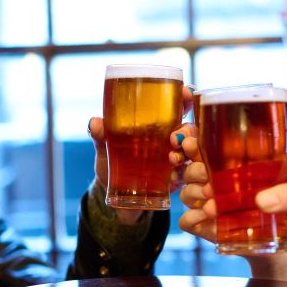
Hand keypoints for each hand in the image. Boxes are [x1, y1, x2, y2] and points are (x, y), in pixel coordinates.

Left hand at [90, 85, 196, 225]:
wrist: (114, 195)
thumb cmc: (112, 162)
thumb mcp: (105, 147)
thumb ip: (101, 135)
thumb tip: (95, 123)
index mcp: (157, 124)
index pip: (177, 106)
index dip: (185, 97)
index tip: (187, 91)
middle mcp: (171, 140)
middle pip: (190, 129)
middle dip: (188, 130)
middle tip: (175, 137)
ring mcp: (176, 160)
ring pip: (192, 151)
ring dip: (185, 152)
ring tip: (171, 159)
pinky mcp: (177, 180)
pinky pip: (188, 175)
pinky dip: (182, 174)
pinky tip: (173, 177)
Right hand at [176, 135, 286, 282]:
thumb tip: (259, 205)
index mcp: (284, 156)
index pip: (245, 154)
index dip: (219, 156)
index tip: (195, 158)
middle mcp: (279, 178)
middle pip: (240, 181)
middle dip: (215, 185)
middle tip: (196, 191)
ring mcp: (283, 203)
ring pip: (246, 206)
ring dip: (224, 209)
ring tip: (202, 213)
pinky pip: (262, 229)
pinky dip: (243, 231)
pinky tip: (220, 233)